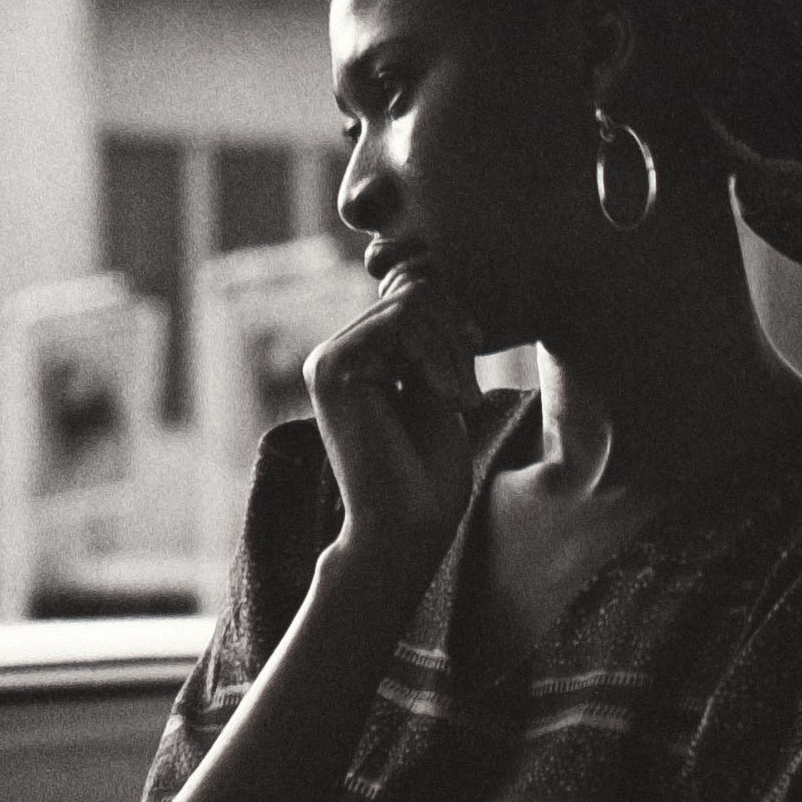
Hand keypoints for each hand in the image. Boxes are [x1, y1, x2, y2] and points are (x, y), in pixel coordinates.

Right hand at [300, 270, 492, 574]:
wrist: (406, 526)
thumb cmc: (428, 473)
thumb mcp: (436, 385)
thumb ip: (427, 335)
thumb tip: (418, 275)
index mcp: (359, 359)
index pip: (413, 296)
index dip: (454, 320)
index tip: (473, 364)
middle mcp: (336, 354)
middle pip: (415, 291)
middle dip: (456, 333)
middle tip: (467, 390)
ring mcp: (328, 359)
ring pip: (412, 300)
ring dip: (452, 349)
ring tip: (459, 399)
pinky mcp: (331, 367)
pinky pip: (401, 321)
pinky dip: (438, 354)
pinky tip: (443, 397)